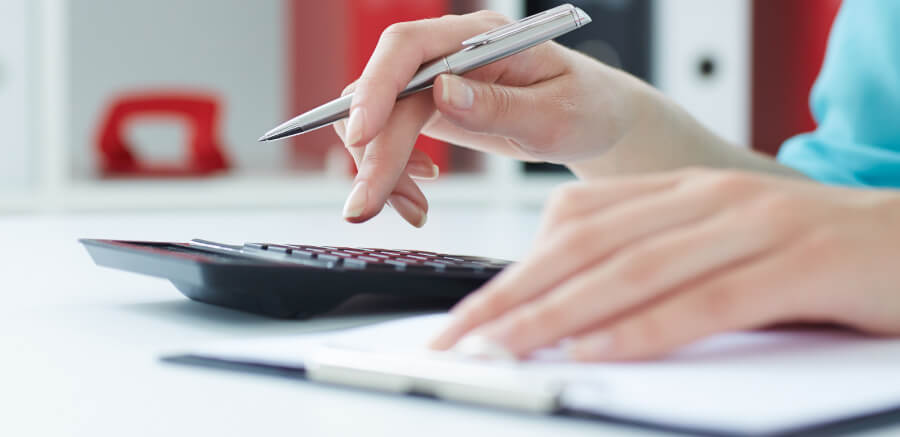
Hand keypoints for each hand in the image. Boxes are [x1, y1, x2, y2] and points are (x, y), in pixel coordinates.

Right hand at [333, 10, 650, 225]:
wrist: (595, 119)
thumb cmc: (586, 107)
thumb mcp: (554, 115)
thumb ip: (498, 107)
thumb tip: (441, 94)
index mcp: (481, 37)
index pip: (408, 47)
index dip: (376, 87)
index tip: (363, 134)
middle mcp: (450, 52)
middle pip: (384, 92)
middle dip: (372, 152)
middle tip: (366, 206)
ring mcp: (436, 80)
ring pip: (378, 118)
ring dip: (380, 167)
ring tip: (412, 208)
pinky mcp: (430, 107)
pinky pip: (389, 135)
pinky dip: (392, 169)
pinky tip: (418, 191)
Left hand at [429, 169, 899, 360]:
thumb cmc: (812, 255)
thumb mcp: (720, 247)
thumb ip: (656, 265)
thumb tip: (577, 313)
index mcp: (683, 192)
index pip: (576, 223)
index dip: (516, 267)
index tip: (471, 310)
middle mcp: (709, 199)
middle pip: (588, 246)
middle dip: (515, 295)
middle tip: (462, 336)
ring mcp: (756, 226)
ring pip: (634, 270)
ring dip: (559, 313)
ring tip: (505, 347)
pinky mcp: (803, 264)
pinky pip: (706, 300)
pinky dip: (645, 329)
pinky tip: (597, 351)